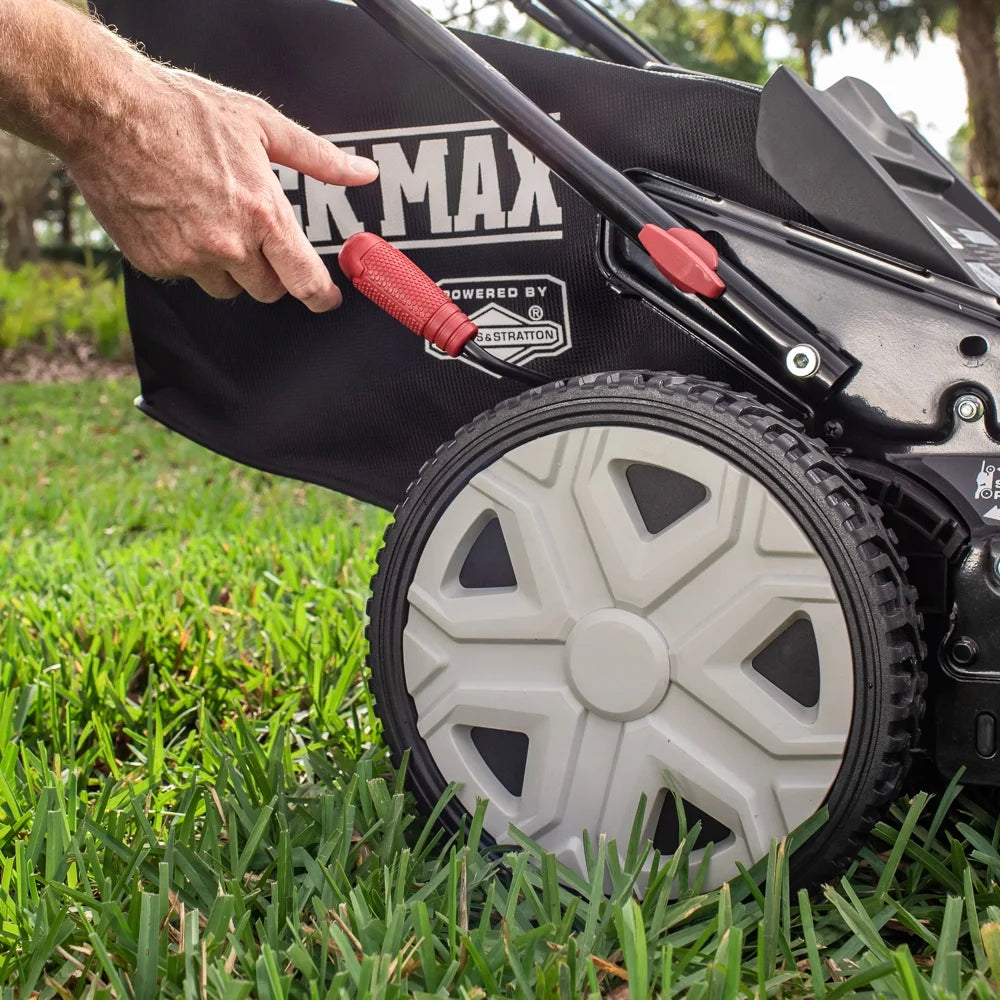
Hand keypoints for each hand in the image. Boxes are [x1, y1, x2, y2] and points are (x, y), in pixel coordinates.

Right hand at [66, 66, 378, 310]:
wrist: (104, 111)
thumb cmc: (182, 111)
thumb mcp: (261, 124)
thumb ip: (317, 158)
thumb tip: (362, 173)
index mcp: (262, 214)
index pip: (305, 281)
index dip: (322, 297)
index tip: (326, 300)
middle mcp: (229, 244)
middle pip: (268, 290)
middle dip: (270, 271)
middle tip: (255, 236)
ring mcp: (190, 258)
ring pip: (227, 287)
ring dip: (229, 267)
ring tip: (210, 218)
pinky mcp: (156, 263)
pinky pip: (186, 276)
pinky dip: (188, 256)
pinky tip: (177, 217)